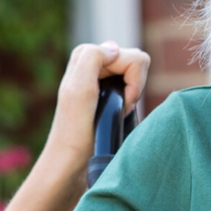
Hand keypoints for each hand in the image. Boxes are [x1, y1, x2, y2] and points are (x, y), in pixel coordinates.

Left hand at [42, 41, 150, 171]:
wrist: (71, 160)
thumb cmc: (75, 130)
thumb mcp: (79, 89)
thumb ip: (93, 57)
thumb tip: (115, 49)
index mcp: (86, 54)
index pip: (134, 58)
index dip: (133, 84)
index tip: (116, 103)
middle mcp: (94, 61)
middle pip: (139, 63)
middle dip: (134, 87)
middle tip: (117, 108)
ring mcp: (103, 75)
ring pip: (139, 74)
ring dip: (132, 95)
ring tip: (116, 112)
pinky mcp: (110, 90)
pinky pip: (135, 85)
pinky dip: (131, 100)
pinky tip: (118, 113)